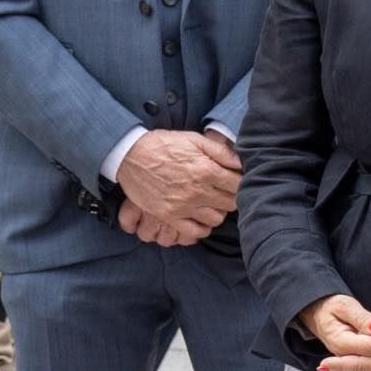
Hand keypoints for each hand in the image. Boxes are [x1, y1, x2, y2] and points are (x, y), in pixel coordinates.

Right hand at [117, 129, 238, 234]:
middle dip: (230, 197)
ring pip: (216, 219)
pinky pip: (193, 231)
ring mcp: (182, 206)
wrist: (129, 154)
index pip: (239, 185)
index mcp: (206, 170)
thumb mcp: (194, 139)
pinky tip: (199, 218)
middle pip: (230, 204)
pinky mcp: (168, 215)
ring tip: (210, 203)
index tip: (233, 180)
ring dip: (217, 212)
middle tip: (222, 191)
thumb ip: (221, 151)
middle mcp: (197, 191)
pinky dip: (201, 228)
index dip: (240, 182)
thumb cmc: (163, 145)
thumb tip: (242, 163)